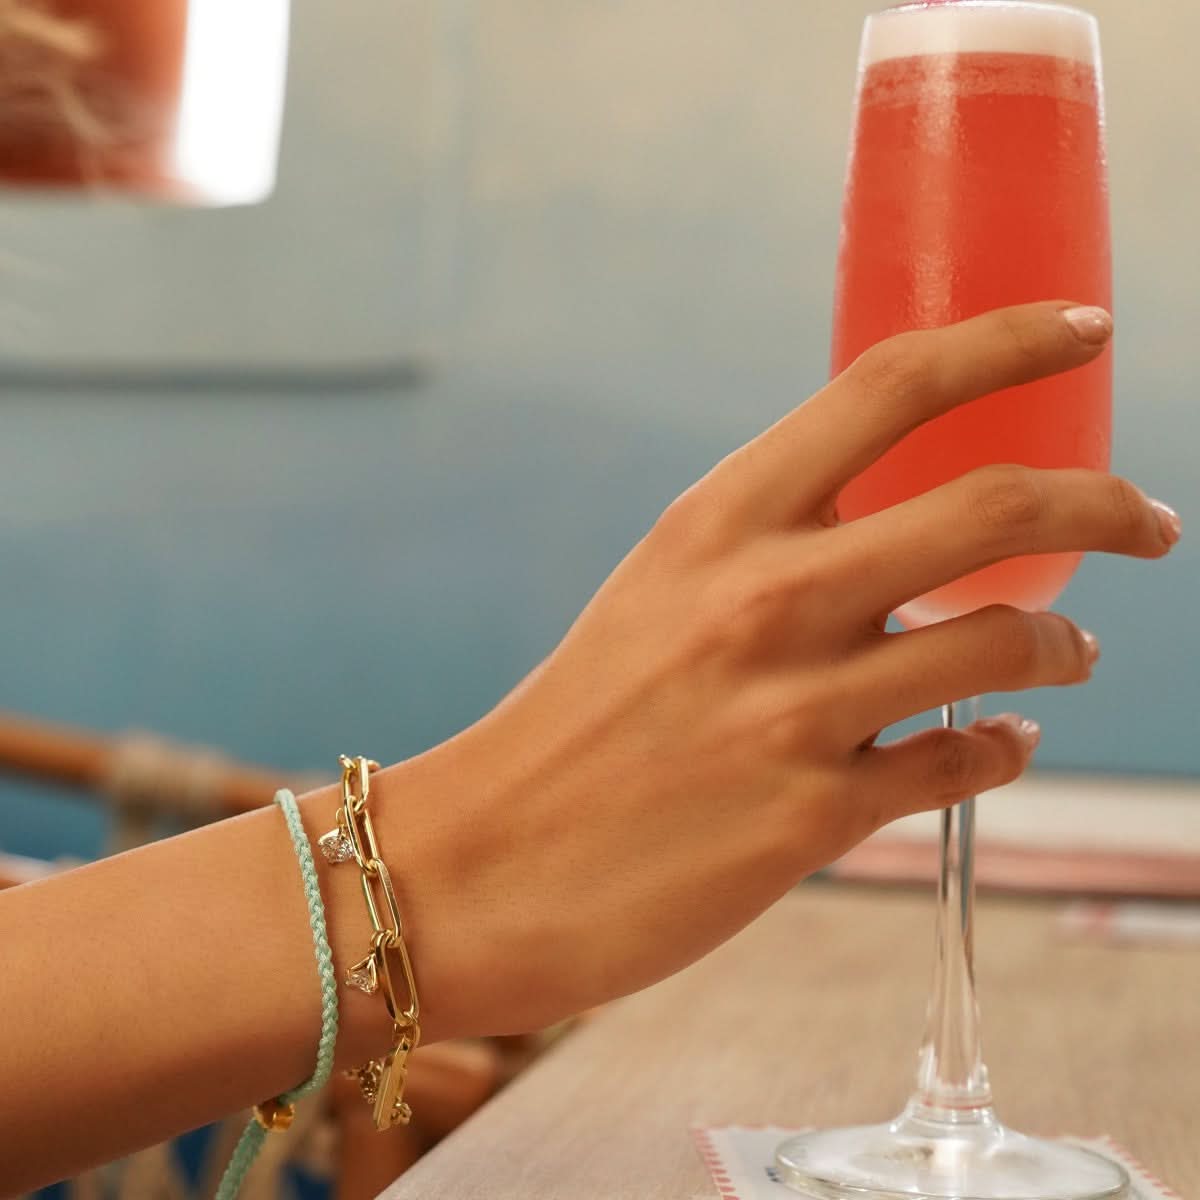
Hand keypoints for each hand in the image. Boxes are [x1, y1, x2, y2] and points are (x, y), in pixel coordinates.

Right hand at [380, 302, 1178, 1041]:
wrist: (483, 861)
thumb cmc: (572, 722)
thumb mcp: (658, 595)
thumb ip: (768, 553)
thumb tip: (897, 536)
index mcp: (718, 522)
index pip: (891, 386)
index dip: (1008, 341)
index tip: (1084, 332)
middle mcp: (764, 597)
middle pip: (994, 507)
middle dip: (1107, 504)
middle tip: (1147, 520)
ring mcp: (792, 710)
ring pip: (1005, 641)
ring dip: (1066, 645)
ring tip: (1072, 654)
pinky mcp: (809, 819)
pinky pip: (962, 763)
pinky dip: (1003, 746)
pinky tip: (999, 742)